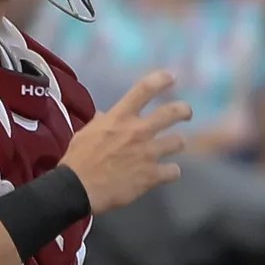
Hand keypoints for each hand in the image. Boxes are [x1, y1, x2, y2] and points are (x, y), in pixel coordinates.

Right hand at [61, 71, 188, 211]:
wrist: (78, 187)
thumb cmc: (78, 159)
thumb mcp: (86, 133)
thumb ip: (102, 123)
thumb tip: (105, 116)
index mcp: (119, 117)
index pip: (143, 90)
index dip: (160, 80)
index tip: (171, 77)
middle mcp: (137, 131)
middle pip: (171, 113)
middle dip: (183, 110)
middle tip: (186, 113)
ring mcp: (148, 153)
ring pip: (178, 142)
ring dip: (176, 144)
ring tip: (172, 147)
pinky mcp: (153, 175)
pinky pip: (174, 171)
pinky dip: (171, 172)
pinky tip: (166, 174)